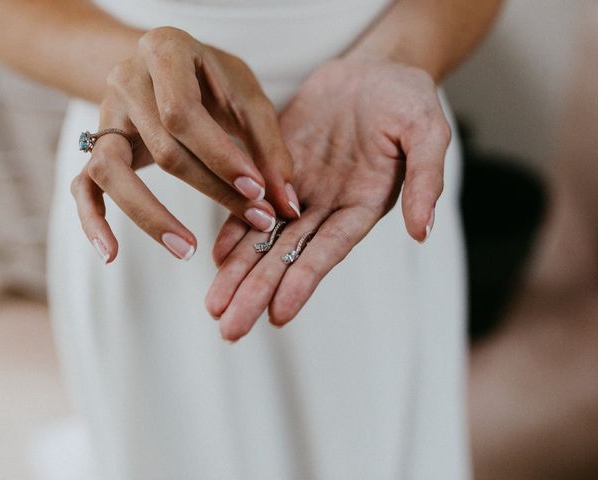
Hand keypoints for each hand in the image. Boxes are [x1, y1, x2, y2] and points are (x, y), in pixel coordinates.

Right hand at [70, 27, 299, 261]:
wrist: (168, 65)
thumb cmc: (213, 80)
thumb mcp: (247, 97)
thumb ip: (269, 147)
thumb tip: (287, 204)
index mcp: (164, 51)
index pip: (183, 114)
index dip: (221, 158)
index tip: (259, 192)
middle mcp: (126, 79)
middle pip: (162, 149)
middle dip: (212, 191)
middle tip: (256, 220)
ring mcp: (104, 114)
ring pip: (113, 171)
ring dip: (151, 216)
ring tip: (187, 250)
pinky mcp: (97, 146)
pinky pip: (83, 186)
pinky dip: (92, 221)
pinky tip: (111, 253)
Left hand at [205, 58, 450, 340]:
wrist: (373, 71)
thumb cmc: (407, 100)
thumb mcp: (427, 132)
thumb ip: (426, 179)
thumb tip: (422, 230)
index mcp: (361, 206)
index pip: (328, 251)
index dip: (302, 281)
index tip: (277, 313)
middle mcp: (327, 209)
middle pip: (287, 257)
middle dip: (257, 292)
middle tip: (230, 329)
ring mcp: (300, 192)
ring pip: (264, 238)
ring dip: (238, 273)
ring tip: (214, 305)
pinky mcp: (277, 170)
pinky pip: (251, 204)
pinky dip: (234, 229)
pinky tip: (216, 256)